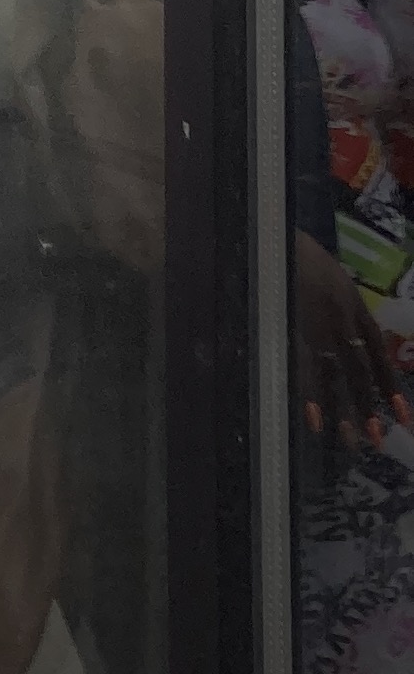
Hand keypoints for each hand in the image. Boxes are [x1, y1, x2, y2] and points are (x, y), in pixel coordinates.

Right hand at [294, 229, 409, 446]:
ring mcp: (318, 327)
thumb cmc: (291, 248)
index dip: (388, 385)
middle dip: (369, 406)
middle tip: (377, 440)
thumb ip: (333, 300)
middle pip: (360, 371)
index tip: (403, 415)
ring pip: (337, 375)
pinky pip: (304, 368)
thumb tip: (335, 324)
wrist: (273, 232)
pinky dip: (310, 395)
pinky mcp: (292, 328)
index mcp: (352, 305)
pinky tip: (316, 420)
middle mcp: (343, 321)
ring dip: (346, 410)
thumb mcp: (325, 273)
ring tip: (352, 441)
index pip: (377, 352)